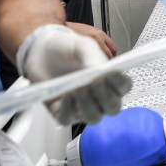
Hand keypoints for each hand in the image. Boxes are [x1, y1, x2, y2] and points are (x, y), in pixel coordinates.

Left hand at [17, 25, 131, 124]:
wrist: (40, 52)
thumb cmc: (66, 48)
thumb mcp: (83, 45)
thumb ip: (94, 56)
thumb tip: (101, 72)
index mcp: (109, 79)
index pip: (124, 87)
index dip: (120, 83)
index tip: (110, 74)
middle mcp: (99, 97)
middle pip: (113, 108)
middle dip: (106, 98)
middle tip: (94, 83)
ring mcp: (82, 107)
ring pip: (94, 118)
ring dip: (87, 105)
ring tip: (77, 88)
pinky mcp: (63, 113)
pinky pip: (69, 119)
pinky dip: (68, 109)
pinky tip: (65, 94)